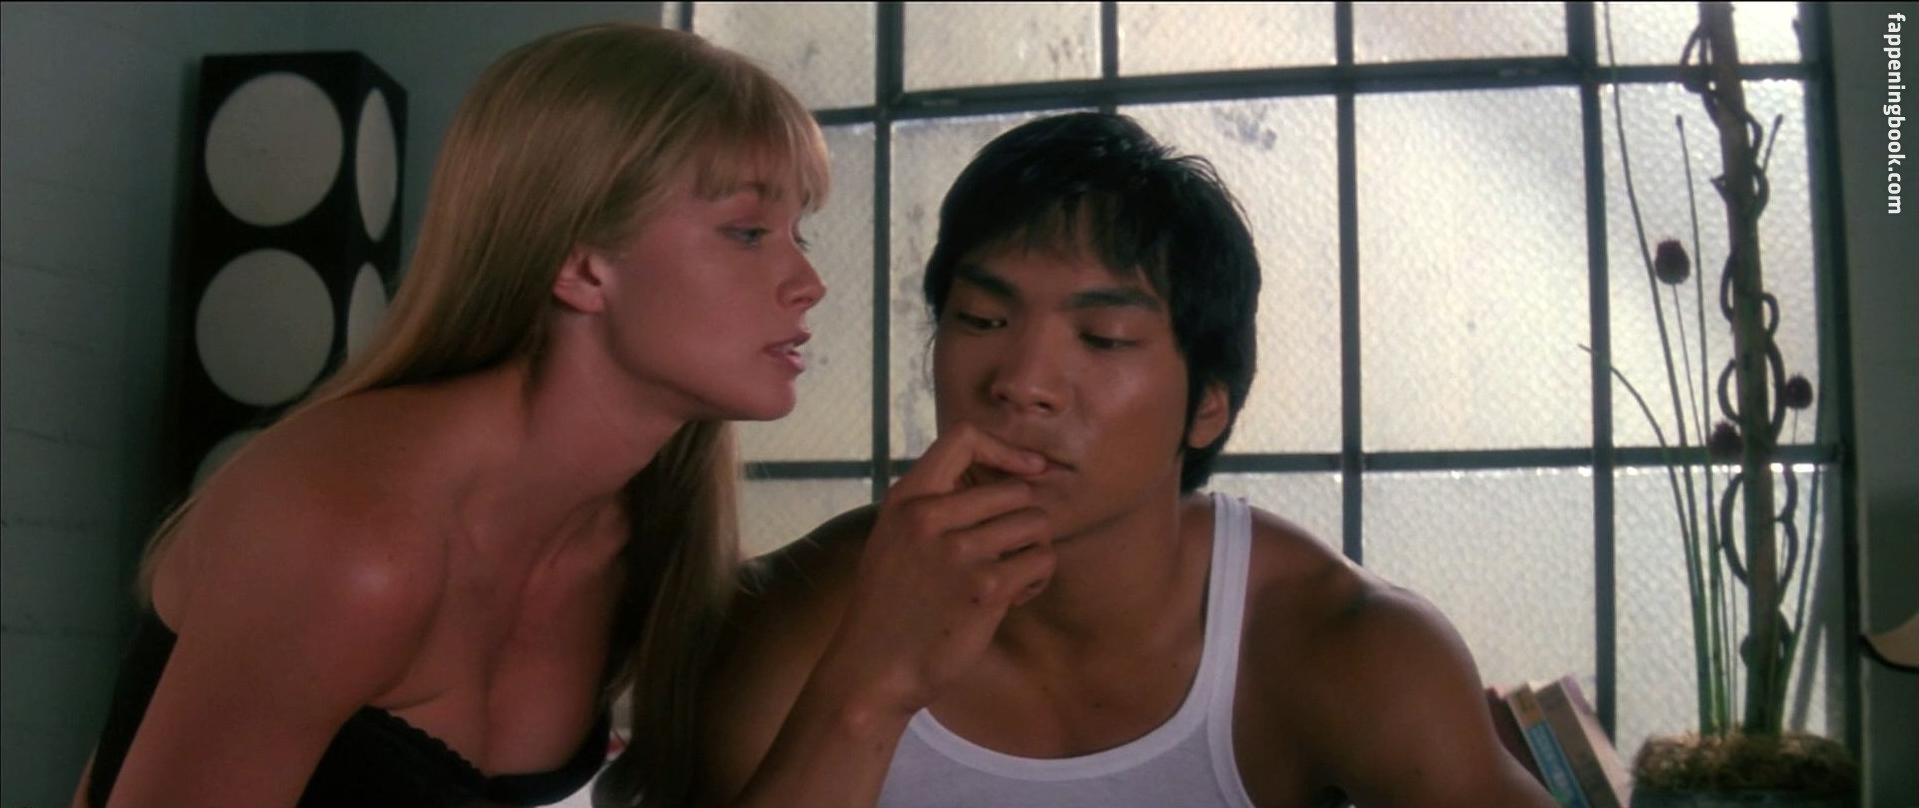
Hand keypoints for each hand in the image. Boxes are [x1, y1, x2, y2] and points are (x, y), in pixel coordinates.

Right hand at [822, 423, 1056, 718]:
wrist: (873, 670)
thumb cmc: (889, 606)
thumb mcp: (894, 539)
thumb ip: (932, 507)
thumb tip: (998, 481)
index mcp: (907, 499)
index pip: (964, 439)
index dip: (1006, 449)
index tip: (1028, 469)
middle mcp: (931, 517)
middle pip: (1017, 491)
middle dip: (1024, 521)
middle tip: (1007, 552)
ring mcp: (959, 552)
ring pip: (1036, 525)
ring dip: (1033, 551)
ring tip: (1008, 577)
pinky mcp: (986, 588)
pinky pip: (1041, 561)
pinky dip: (1036, 579)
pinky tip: (1012, 597)